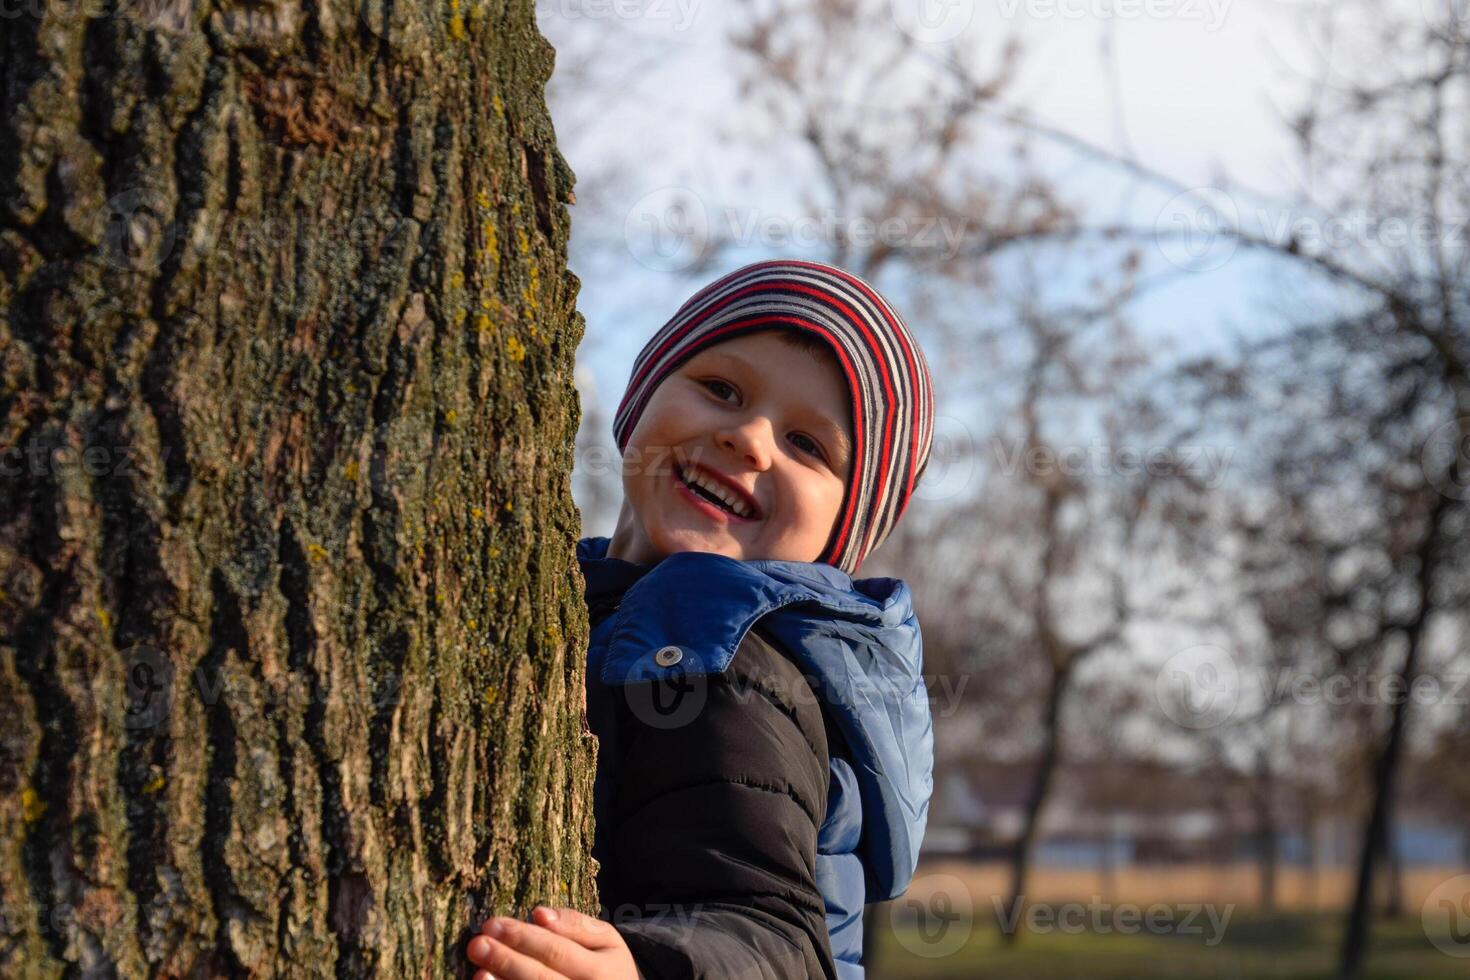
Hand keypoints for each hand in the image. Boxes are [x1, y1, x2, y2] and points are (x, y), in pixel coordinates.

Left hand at [467, 905, 638, 979]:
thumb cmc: (607, 965)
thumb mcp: (605, 940)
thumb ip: (575, 925)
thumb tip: (539, 914)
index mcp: (602, 972)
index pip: (557, 952)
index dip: (524, 938)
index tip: (493, 923)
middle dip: (507, 961)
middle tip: (478, 944)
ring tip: (478, 970)